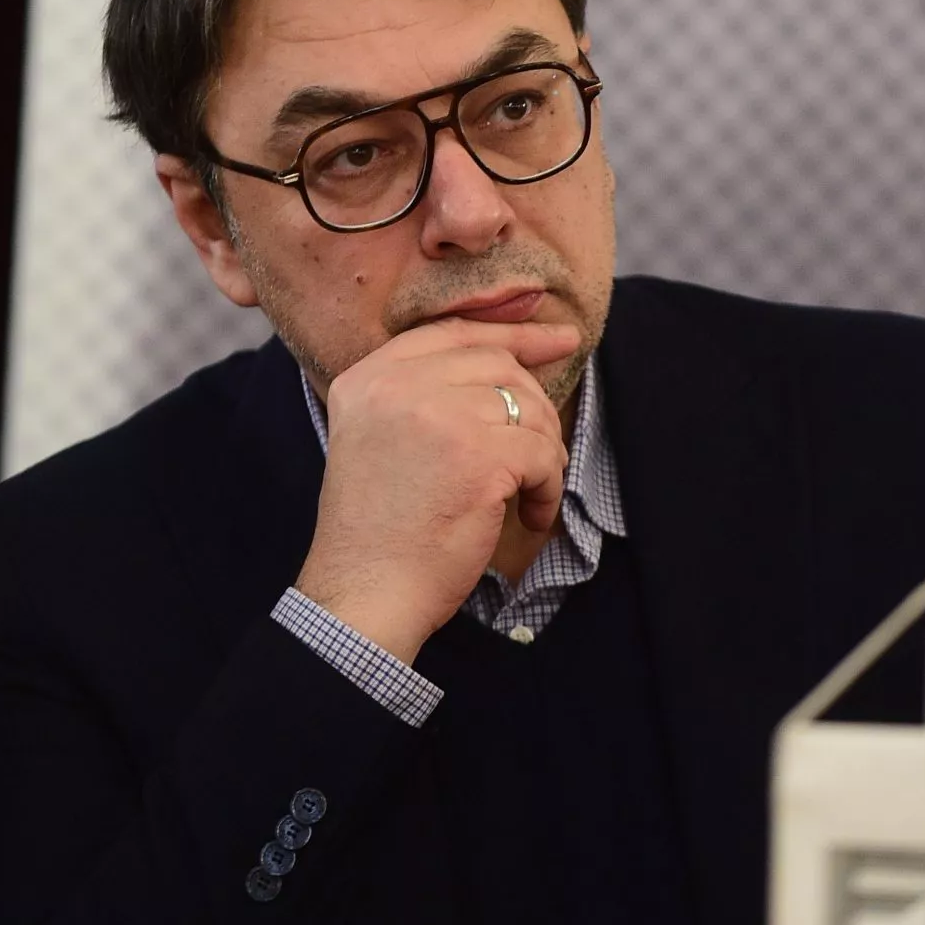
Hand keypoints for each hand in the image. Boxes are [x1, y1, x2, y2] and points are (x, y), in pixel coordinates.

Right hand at [295, 319, 577, 662]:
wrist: (365, 593)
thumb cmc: (378, 531)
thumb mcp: (376, 438)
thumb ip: (420, 395)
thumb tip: (510, 363)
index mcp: (368, 378)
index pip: (453, 332)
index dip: (512, 333)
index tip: (559, 341)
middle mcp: (398, 386)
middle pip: (496, 363)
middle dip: (537, 397)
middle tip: (548, 441)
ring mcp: (440, 417)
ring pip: (528, 407)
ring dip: (544, 450)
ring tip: (530, 490)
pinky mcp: (479, 457)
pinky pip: (544, 454)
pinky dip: (548, 487)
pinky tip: (532, 516)